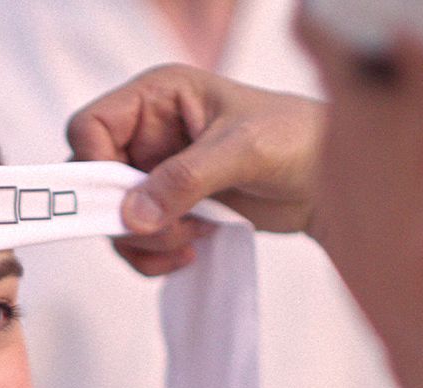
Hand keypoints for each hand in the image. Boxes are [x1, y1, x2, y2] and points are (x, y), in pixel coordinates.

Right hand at [67, 64, 324, 274]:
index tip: (126, 201)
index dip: (95, 166)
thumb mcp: (243, 150)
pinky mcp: (170, 207)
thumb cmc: (299, 140)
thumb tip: (132, 216)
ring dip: (145, 241)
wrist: (332, 182)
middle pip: (95, 180)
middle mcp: (149, 132)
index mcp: (158, 97)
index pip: (91, 128)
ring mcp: (156, 172)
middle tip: (172, 230)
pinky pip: (136, 239)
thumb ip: (185, 179)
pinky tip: (196, 248)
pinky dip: (156, 254)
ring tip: (193, 238)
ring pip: (112, 217)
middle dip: (126, 215)